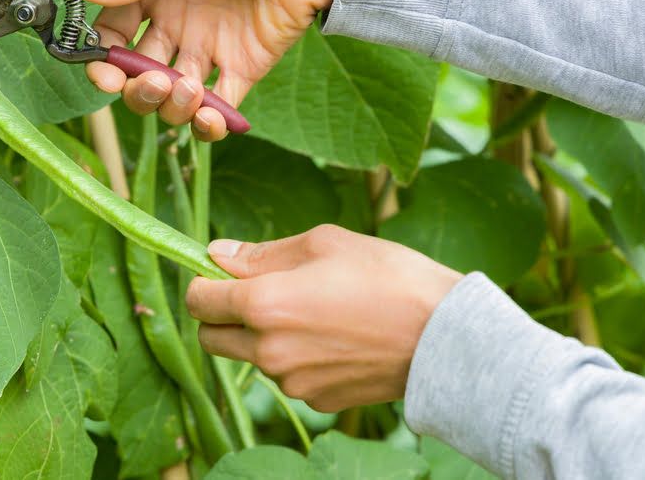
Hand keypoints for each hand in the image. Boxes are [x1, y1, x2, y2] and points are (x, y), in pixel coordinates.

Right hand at [75, 0, 354, 140]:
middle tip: (153, 81)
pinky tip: (207, 115)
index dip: (103, 59)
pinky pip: (218, 109)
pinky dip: (206, 125)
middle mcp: (178, 25)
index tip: (104, 72)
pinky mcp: (245, 69)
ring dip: (170, 106)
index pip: (114, 35)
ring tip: (188, 88)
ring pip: (173, 99)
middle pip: (139, 76)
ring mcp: (211, 49)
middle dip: (136, 90)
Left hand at [185, 225, 461, 411]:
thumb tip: (216, 255)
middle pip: (211, 338)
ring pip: (251, 358)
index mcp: (263, 305)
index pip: (198, 301)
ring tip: (312, 310)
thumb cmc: (387, 277)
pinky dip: (296, 358)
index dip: (203, 282)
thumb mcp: (323, 243)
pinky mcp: (317, 400)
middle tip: (257, 292)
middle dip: (222, 316)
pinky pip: (288, 375)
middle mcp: (268, 351)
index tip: (219, 272)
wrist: (446, 337)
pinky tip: (334, 337)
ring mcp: (292, 381)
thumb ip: (262, 253)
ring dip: (262, 336)